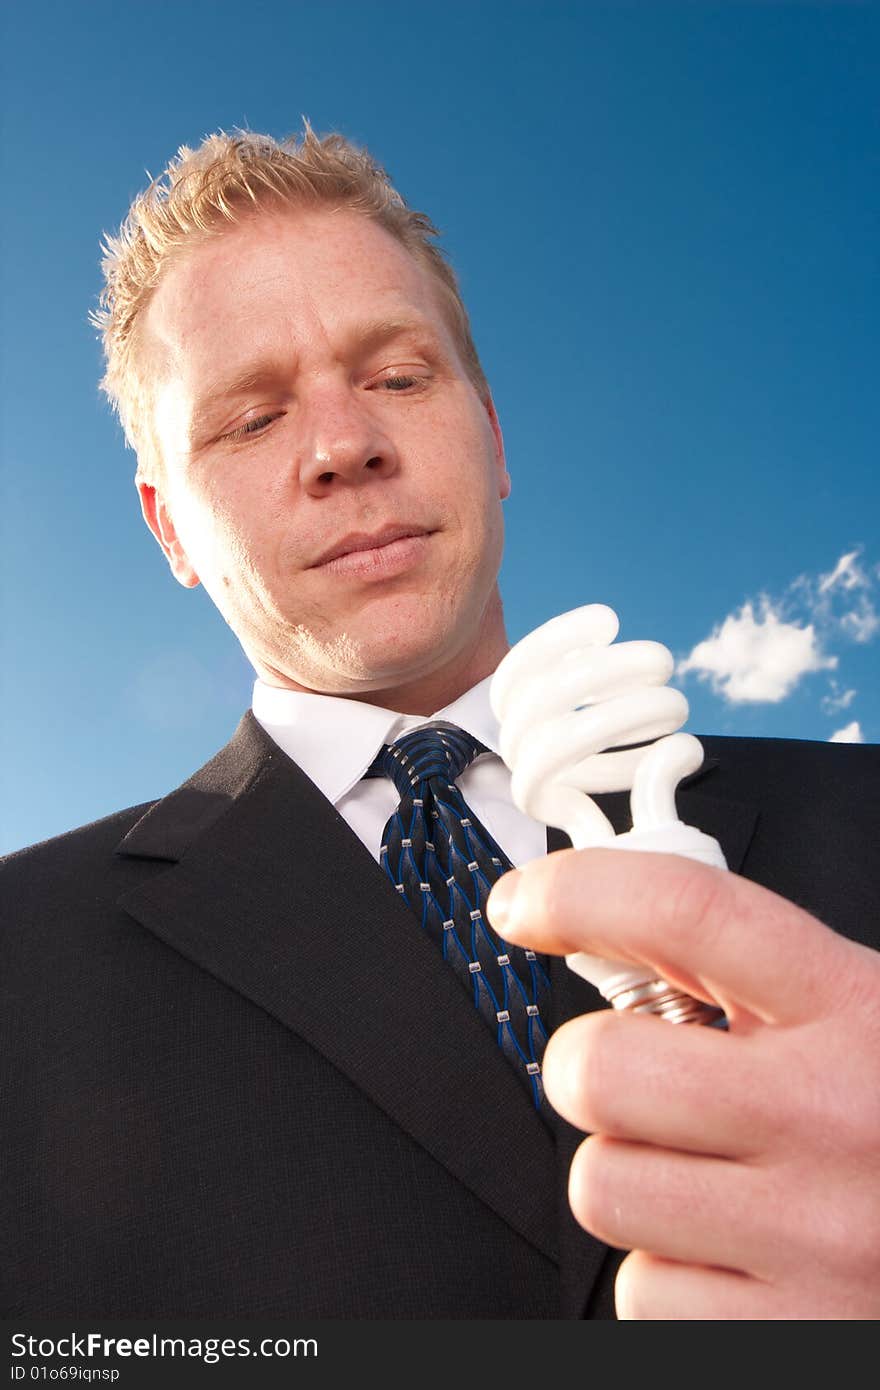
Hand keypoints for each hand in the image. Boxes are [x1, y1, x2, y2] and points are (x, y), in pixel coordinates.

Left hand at [487, 848, 879, 1318]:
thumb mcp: (868, 1018)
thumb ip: (758, 979)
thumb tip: (612, 938)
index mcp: (859, 1009)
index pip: (688, 915)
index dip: (580, 890)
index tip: (524, 904)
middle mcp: (837, 1116)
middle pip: (598, 1071)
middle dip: (592, 1073)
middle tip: (639, 1083)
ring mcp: (819, 1238)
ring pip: (603, 1188)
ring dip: (635, 1180)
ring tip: (717, 1180)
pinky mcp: (797, 1338)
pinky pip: (643, 1297)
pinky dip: (672, 1279)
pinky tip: (743, 1260)